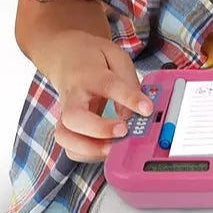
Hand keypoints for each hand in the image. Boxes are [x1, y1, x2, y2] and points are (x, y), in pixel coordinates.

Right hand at [42, 30, 151, 162]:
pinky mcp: (66, 126)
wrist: (65, 57)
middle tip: (123, 131)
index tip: (146, 108)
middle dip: (100, 129)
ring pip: (65, 136)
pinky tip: (104, 150)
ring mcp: (65, 113)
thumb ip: (129, 83)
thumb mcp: (116, 57)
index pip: (108, 86)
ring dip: (89, 148)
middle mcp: (73, 96)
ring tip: (113, 148)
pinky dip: (86, 155)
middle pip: (74, 117)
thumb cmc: (94, 59)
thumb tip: (136, 112)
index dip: (129, 98)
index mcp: (89, 74)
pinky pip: (69, 147)